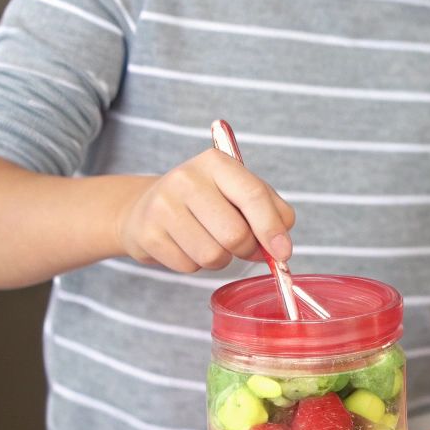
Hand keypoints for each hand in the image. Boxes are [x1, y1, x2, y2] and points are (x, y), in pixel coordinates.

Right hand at [117, 148, 295, 272]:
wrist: (146, 207)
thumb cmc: (208, 201)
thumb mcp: (241, 192)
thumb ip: (273, 212)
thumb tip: (281, 247)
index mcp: (216, 162)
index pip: (253, 196)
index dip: (272, 229)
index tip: (283, 253)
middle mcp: (186, 178)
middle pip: (235, 234)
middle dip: (247, 249)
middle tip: (242, 245)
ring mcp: (163, 206)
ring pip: (213, 256)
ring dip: (221, 259)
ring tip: (210, 241)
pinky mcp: (147, 234)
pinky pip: (190, 267)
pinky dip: (196, 265)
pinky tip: (187, 246)